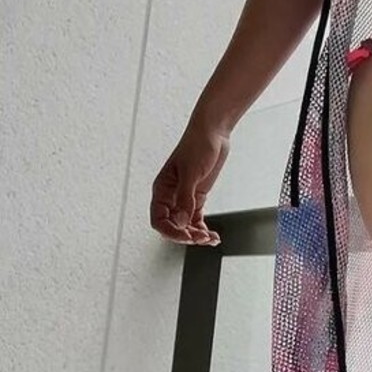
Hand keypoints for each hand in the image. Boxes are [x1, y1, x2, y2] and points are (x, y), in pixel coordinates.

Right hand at [150, 119, 228, 245]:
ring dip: (196, 235)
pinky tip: (213, 236)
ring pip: (185, 224)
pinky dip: (203, 228)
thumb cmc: (198, 146)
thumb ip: (185, 198)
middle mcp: (170, 196)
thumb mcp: (191, 172)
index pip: (158, 219)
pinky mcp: (197, 196)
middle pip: (172, 225)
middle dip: (185, 235)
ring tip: (211, 239)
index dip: (170, 231)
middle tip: (201, 239)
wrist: (213, 132)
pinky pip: (196, 218)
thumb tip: (181, 222)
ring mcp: (183, 196)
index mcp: (161, 189)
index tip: (186, 236)